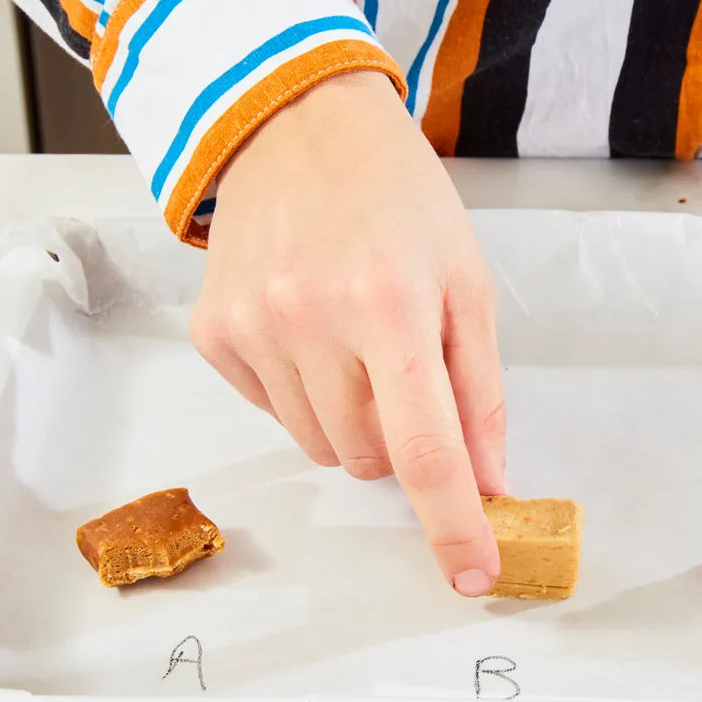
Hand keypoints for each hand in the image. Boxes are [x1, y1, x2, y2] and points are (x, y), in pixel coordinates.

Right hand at [190, 71, 504, 595]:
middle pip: (370, 458)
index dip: (453, 523)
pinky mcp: (213, 333)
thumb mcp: (467, 282)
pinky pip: (275, 412)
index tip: (472, 575)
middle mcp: (310, 320)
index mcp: (390, 305)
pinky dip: (306, 394)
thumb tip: (488, 482)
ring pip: (321, 446)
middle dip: (403, 439)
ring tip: (358, 339)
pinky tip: (312, 329)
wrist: (297, 127)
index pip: (427, 449)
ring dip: (354, 420)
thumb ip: (480, 391)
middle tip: (408, 370)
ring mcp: (251, 329)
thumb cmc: (400, 199)